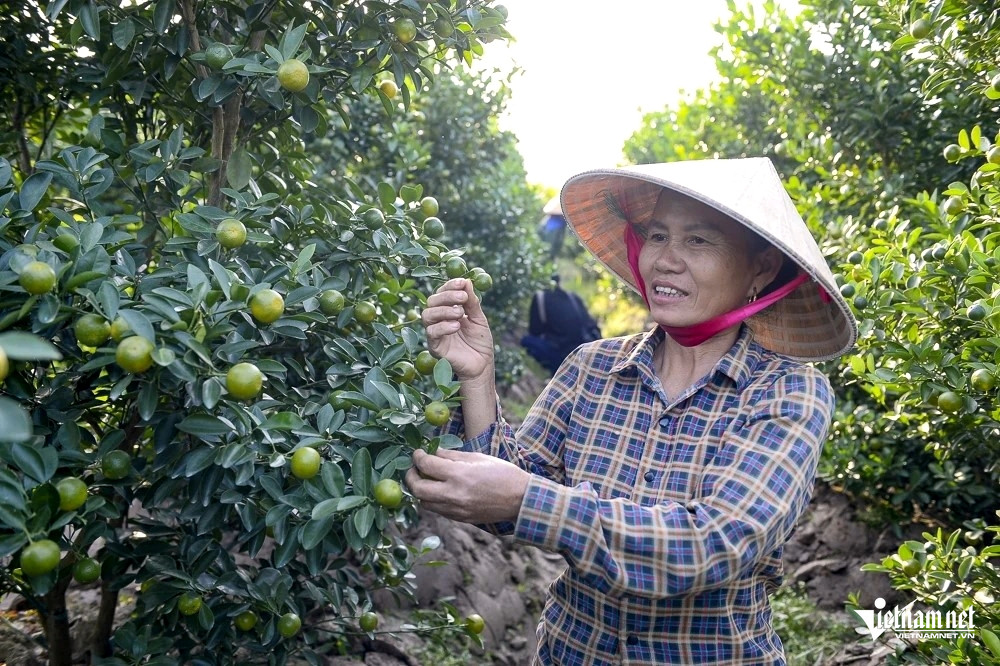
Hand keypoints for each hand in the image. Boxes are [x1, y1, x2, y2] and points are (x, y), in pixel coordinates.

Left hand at [405, 449, 528, 523]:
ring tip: (426, 480)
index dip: (418, 457)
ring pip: (424, 502)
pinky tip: (439, 491)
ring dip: (420, 490)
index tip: (418, 453)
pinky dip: (433, 500)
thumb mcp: (478, 458)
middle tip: (414, 468)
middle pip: (418, 488)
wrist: (521, 500)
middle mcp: (454, 494)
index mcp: (459, 474)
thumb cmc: (503, 474)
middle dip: (411, 476)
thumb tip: (434, 452)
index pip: (426, 465)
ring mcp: (456, 509)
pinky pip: (437, 510)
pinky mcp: (460, 518)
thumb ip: (453, 456)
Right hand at [422, 278, 493, 381]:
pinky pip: (431, 333)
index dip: (450, 286)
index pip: (443, 293)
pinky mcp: (434, 347)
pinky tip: (457, 326)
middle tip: (462, 298)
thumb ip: (472, 302)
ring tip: (460, 313)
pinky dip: (443, 326)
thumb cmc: (480, 341)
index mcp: (448, 310)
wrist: (482, 365)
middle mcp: (438, 320)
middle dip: (447, 296)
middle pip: (432, 301)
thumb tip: (467, 281)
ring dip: (444, 310)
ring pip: (427, 315)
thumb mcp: (479, 319)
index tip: (462, 282)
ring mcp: (435, 333)